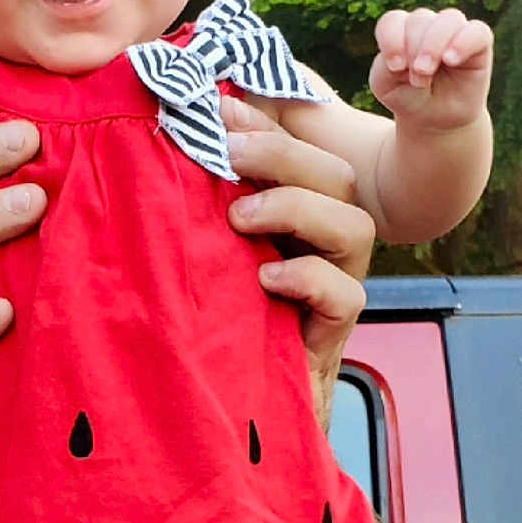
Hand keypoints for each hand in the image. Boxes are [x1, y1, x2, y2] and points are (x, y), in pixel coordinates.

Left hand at [222, 95, 374, 395]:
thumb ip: (194, 205)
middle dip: (283, 153)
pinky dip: (308, 279)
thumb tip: (167, 143)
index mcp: (291, 215)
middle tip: (228, 154)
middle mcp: (320, 244)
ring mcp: (333, 286)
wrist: (235, 413)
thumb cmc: (209, 325)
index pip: (297, 151)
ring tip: (238, 219)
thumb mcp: (197, 255)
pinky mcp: (332, 333)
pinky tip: (265, 279)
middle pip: (334, 176)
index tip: (217, 108)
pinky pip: (346, 297)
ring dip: (297, 208)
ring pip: (355, 226)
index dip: (264, 121)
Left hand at [369, 7, 492, 132]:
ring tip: (427, 73)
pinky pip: (477, 31)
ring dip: (434, 46)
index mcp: (401, 30)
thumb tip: (413, 54)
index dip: (391, 40)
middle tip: (417, 80)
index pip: (393, 21)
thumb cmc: (408, 96)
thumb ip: (386, 66)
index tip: (394, 67)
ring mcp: (454, 30)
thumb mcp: (386, 86)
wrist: (435, 118)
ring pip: (449, 19)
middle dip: (414, 51)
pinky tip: (451, 60)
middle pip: (419, 20)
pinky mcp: (479, 42)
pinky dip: (464, 43)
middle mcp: (428, 24)